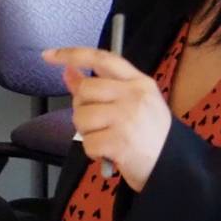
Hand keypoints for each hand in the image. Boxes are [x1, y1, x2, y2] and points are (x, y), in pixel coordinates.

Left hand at [42, 46, 171, 190]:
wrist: (171, 166)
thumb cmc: (148, 133)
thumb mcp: (131, 103)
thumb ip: (99, 86)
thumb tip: (68, 71)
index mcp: (139, 82)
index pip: (102, 59)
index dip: (72, 54)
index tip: (48, 55)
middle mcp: (134, 96)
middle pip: (85, 90)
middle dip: (82, 108)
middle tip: (99, 123)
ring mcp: (127, 118)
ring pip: (81, 117)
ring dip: (86, 132)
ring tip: (106, 137)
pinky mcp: (120, 142)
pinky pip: (87, 143)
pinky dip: (93, 151)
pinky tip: (109, 152)